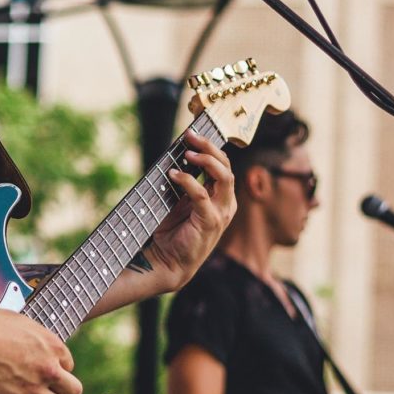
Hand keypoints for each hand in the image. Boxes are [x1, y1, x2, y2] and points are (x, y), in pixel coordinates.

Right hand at [0, 306, 82, 393]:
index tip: (44, 369)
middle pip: (73, 390)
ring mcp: (33, 389)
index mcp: (51, 345)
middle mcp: (48, 369)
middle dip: (62, 390)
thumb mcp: (19, 321)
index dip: (56, 367)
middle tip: (49, 389)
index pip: (69, 365)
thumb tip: (35, 345)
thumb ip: (35, 337)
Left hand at [146, 129, 235, 290]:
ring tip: (187, 152)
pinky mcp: (209, 223)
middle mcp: (225, 203)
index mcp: (220, 196)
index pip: (222, 165)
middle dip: (210, 147)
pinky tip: (174, 174)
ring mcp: (220, 213)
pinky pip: (203, 196)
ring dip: (206, 161)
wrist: (166, 261)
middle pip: (227, 166)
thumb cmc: (172, 230)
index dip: (210, 146)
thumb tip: (174, 155)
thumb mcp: (178, 199)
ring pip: (224, 178)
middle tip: (191, 136)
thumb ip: (182, 181)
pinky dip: (189, 181)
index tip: (192, 132)